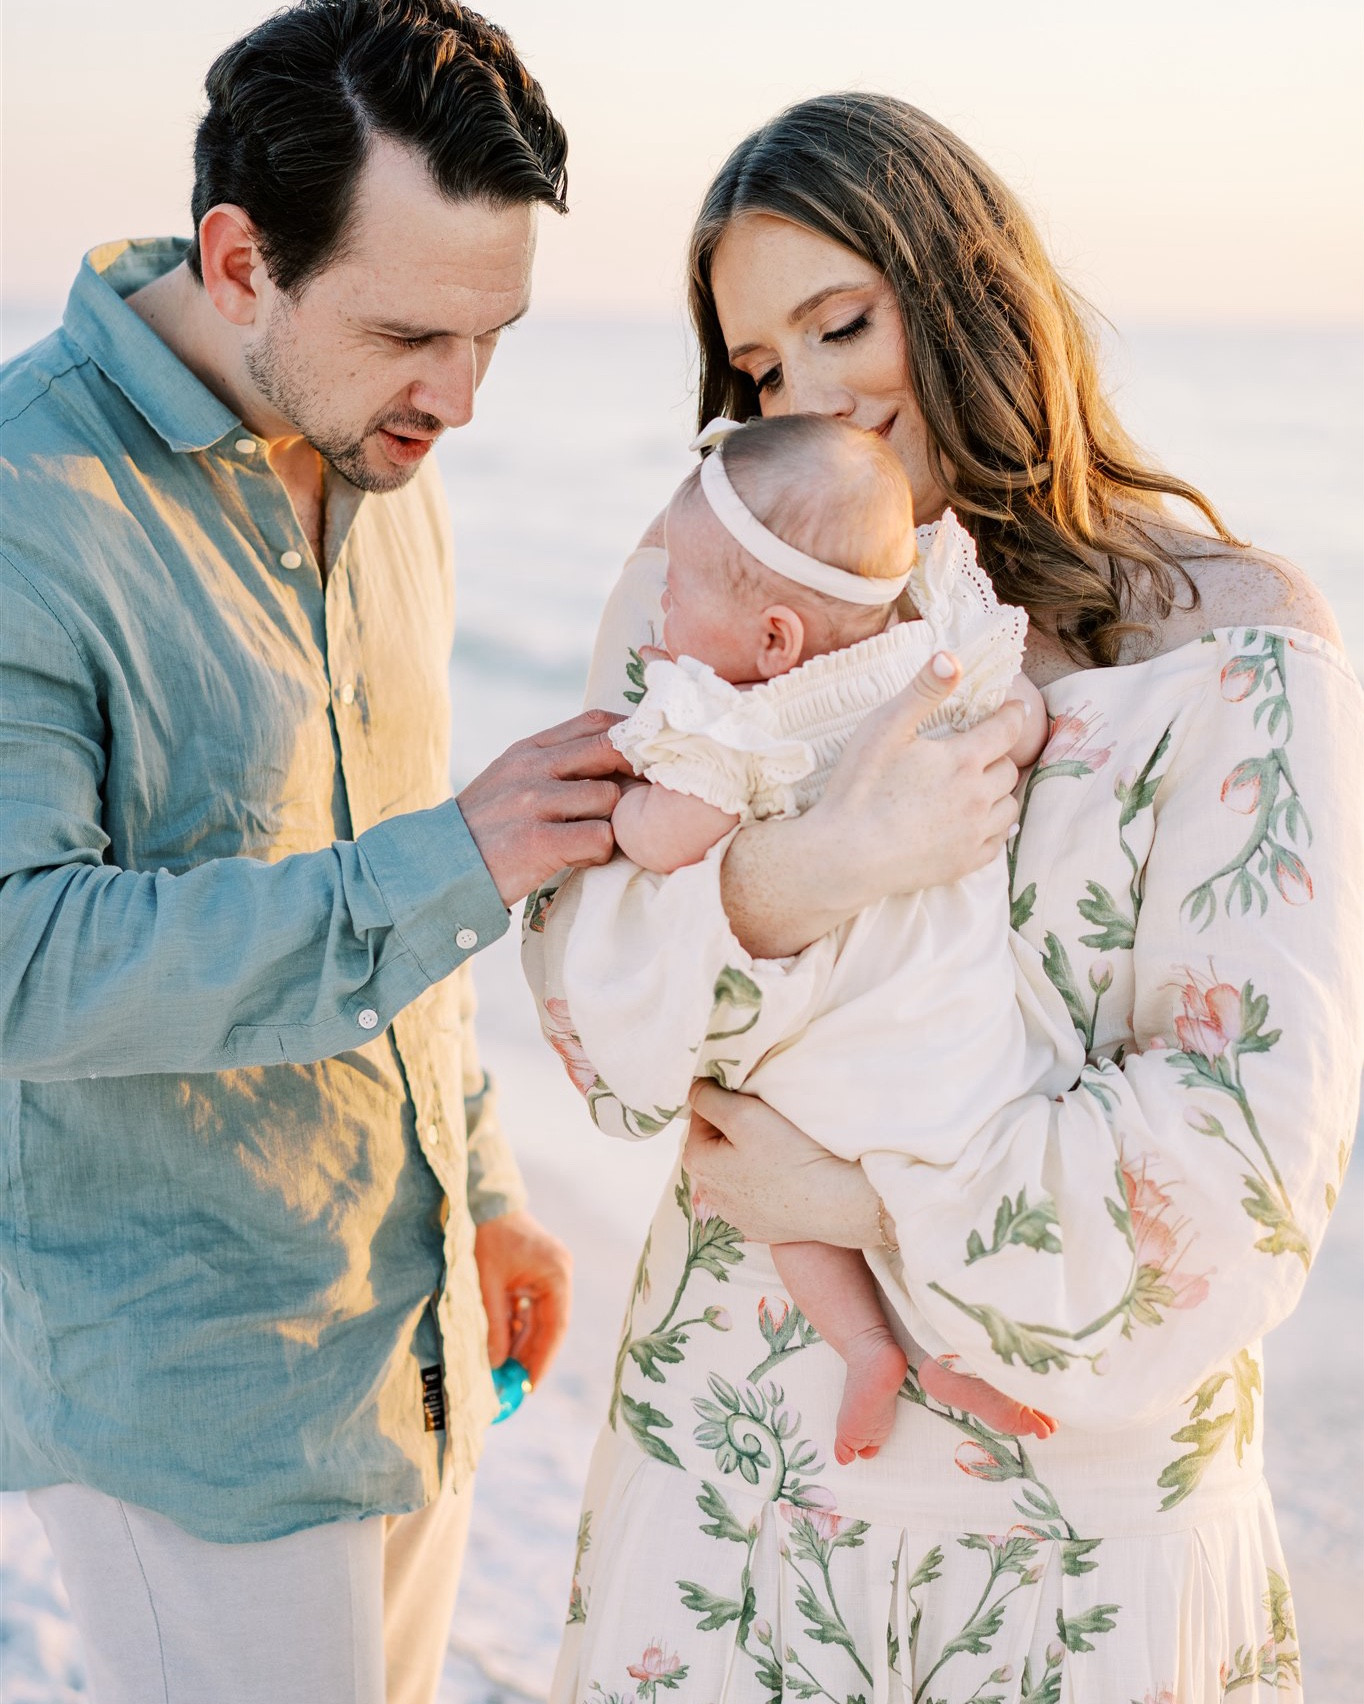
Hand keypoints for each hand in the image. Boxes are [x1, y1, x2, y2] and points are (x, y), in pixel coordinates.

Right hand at [457, 709, 633, 904]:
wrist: (439, 869)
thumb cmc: (486, 829)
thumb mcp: (510, 779)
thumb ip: (552, 763)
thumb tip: (610, 752)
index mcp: (528, 750)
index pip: (594, 721)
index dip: (629, 734)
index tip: (645, 756)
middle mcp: (532, 768)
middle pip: (610, 749)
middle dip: (634, 772)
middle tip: (640, 799)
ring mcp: (534, 803)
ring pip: (609, 797)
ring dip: (611, 824)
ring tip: (590, 840)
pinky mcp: (539, 841)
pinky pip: (600, 838)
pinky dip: (599, 853)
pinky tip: (580, 859)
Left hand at [473, 1209, 572, 1386]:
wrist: (482, 1200)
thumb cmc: (485, 1236)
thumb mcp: (486, 1285)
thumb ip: (494, 1325)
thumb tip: (495, 1365)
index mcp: (556, 1275)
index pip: (555, 1328)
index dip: (542, 1360)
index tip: (529, 1387)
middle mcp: (559, 1275)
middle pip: (549, 1327)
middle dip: (529, 1356)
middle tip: (513, 1386)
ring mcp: (549, 1274)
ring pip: (538, 1320)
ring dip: (521, 1343)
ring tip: (503, 1371)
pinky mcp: (535, 1274)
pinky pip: (530, 1309)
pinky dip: (516, 1327)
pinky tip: (500, 1345)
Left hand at [683, 1082, 880, 1248]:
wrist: (835, 1203)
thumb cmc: (789, 1153)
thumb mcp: (742, 1112)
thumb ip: (708, 1096)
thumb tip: (694, 1089)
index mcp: (698, 1162)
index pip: (701, 1116)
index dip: (726, 1101)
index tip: (754, 1101)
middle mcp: (709, 1194)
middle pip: (717, 1144)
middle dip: (736, 1129)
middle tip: (769, 1123)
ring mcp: (735, 1216)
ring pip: (735, 1170)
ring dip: (750, 1155)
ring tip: (781, 1149)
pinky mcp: (760, 1228)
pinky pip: (755, 1194)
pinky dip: (765, 1181)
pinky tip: (787, 1175)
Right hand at [721, 652, 1023, 955]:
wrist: (843, 855)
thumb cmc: (860, 787)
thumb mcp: (885, 728)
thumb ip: (923, 691)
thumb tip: (952, 659)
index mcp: (963, 760)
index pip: (1007, 729)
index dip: (1013, 714)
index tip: (1015, 708)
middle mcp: (977, 797)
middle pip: (1008, 769)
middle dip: (999, 755)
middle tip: (984, 750)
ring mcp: (973, 834)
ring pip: (1009, 806)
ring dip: (999, 792)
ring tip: (980, 786)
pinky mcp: (964, 864)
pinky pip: (997, 842)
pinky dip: (992, 828)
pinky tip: (975, 822)